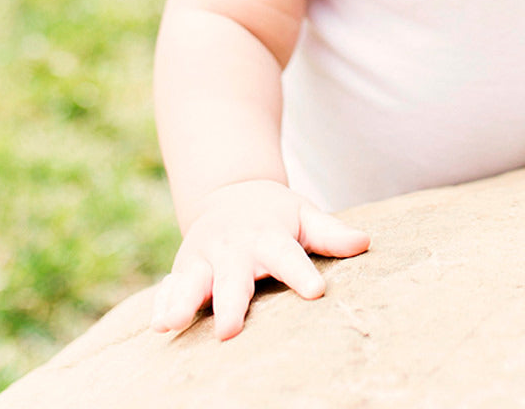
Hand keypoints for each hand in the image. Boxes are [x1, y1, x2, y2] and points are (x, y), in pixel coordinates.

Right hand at [151, 179, 370, 339]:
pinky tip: (159, 324)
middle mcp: (234, 249)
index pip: (287, 256)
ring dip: (183, 302)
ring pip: (193, 282)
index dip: (301, 274)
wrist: (231, 193)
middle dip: (231, 303)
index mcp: (268, 237)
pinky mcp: (182, 271)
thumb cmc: (277, 216)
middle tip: (231, 331)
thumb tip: (365, 242)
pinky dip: (162, 304)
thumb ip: (331, 233)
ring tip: (174, 323)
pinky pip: (168, 289)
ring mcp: (204, 260)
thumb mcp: (304, 216)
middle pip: (234, 277)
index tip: (316, 292)